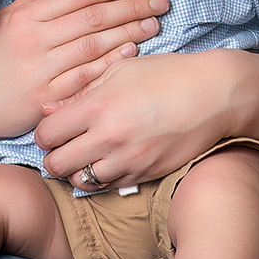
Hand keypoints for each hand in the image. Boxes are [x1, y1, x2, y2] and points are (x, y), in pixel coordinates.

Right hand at [0, 0, 167, 146]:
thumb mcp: (9, 19)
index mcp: (26, 16)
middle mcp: (33, 39)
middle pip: (92, 17)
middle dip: (131, 6)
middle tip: (160, 1)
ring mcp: (41, 69)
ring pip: (93, 45)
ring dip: (129, 32)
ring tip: (155, 24)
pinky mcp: (48, 97)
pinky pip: (86, 76)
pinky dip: (111, 63)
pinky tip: (133, 52)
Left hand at [35, 48, 250, 191]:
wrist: (214, 96)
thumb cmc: (165, 76)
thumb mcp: (119, 72)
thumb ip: (80, 93)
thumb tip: (46, 110)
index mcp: (98, 106)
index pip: (46, 134)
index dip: (44, 134)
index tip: (52, 129)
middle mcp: (109, 137)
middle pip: (57, 164)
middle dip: (53, 157)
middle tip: (62, 148)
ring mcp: (129, 160)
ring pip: (82, 181)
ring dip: (78, 171)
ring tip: (86, 156)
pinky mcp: (146, 174)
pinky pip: (110, 185)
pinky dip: (104, 177)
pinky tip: (110, 160)